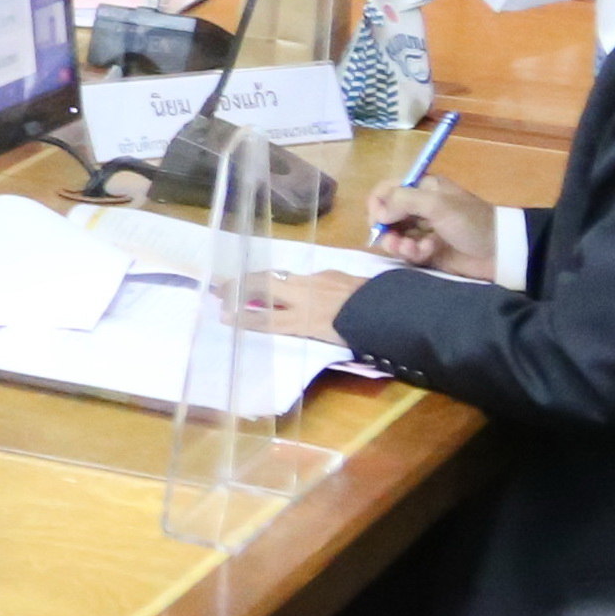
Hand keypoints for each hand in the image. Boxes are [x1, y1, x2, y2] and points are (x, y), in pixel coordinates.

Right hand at [227, 273, 355, 340]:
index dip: (243, 318)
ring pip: (280, 276)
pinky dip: (293, 282)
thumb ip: (310, 331)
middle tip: (221, 289)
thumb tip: (293, 324)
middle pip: (263, 286)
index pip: (266, 319)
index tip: (223, 316)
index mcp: (305, 320)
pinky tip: (297, 288)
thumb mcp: (333, 342)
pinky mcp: (330, 272)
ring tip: (247, 284)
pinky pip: (304, 276)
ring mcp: (317, 280)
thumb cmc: (365, 335)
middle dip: (238, 286)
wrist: (392, 309)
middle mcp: (305, 297)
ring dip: (260, 280)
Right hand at [366, 182, 495, 276]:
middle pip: (386, 215)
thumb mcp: (437, 204)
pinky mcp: (427, 251)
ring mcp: (423, 230)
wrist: (499, 251)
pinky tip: (425, 253)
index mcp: (422, 188)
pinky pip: (407, 252)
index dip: (378, 204)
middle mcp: (419, 207)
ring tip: (412, 249)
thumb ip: (402, 201)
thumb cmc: (470, 221)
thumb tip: (379, 215)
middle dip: (386, 228)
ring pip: (394, 236)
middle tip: (393, 239)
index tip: (379, 219)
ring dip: (398, 243)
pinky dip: (412, 253)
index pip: (386, 190)